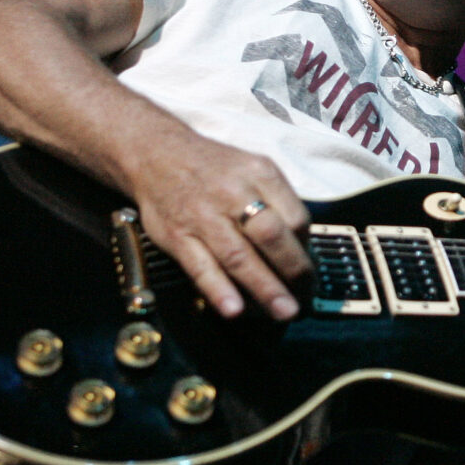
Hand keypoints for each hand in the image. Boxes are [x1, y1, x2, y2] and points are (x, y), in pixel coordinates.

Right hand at [127, 133, 312, 319]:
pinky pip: (200, 266)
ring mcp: (202, 216)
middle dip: (293, 271)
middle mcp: (232, 193)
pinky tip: (234, 309)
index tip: (308, 270)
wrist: (156, 153)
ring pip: (237, 256)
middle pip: (270, 236)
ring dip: (263, 288)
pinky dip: (218, 289)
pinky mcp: (176, 236)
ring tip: (282, 311)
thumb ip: (278, 202)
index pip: (295, 217)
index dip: (305, 248)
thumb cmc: (215, 169)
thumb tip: (302, 247)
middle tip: (304, 299)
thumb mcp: (254, 168)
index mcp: (259, 174)